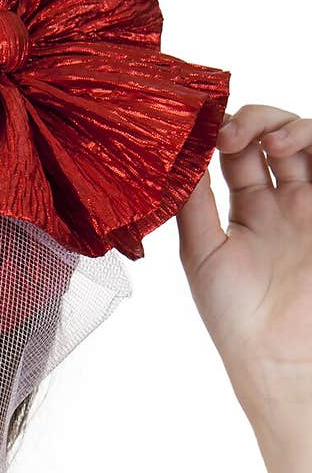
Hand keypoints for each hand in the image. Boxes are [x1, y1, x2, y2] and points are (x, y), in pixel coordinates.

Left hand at [175, 104, 311, 425]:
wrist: (275, 351)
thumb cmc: (234, 312)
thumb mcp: (201, 250)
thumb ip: (193, 201)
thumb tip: (174, 153)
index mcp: (247, 210)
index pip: (237, 151)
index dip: (223, 130)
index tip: (206, 129)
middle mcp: (283, 202)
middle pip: (274, 136)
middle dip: (255, 121)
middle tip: (232, 136)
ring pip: (309, 141)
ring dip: (290, 127)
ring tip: (269, 144)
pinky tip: (291, 147)